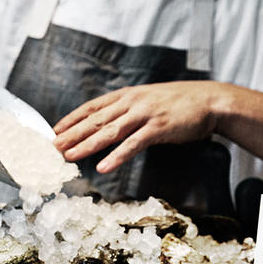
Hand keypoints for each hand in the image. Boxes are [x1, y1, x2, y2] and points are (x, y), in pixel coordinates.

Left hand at [53, 81, 225, 172]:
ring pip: (109, 132)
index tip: (54, 130)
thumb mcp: (146, 100)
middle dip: (71, 134)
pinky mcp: (158, 128)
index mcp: (126, 95)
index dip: (71, 119)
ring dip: (87, 145)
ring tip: (69, 157)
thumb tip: (106, 121)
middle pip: (95, 120)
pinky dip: (117, 156)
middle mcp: (131, 102)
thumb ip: (126, 109)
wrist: (210, 100)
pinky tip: (103, 167)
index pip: (91, 107)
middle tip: (52, 147)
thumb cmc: (178, 103)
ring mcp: (144, 114)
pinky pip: (133, 144)